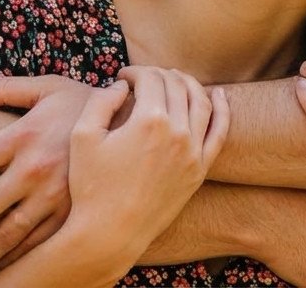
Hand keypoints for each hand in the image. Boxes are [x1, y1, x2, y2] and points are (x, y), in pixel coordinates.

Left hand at [0, 75, 93, 276]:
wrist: (139, 121)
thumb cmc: (85, 102)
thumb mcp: (47, 88)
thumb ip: (3, 89)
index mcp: (22, 136)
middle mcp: (34, 168)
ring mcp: (55, 194)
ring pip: (7, 234)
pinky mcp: (74, 210)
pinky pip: (39, 242)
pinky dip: (17, 258)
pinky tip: (1, 266)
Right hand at [65, 67, 229, 265]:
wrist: (110, 234)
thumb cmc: (91, 186)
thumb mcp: (82, 137)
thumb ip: (100, 101)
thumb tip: (121, 85)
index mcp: (149, 121)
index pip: (150, 78)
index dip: (135, 72)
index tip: (122, 79)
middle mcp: (178, 133)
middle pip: (176, 85)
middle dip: (158, 74)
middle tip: (143, 79)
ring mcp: (193, 152)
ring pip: (201, 101)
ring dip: (188, 83)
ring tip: (173, 78)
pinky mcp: (199, 170)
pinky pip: (219, 132)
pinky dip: (222, 109)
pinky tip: (219, 95)